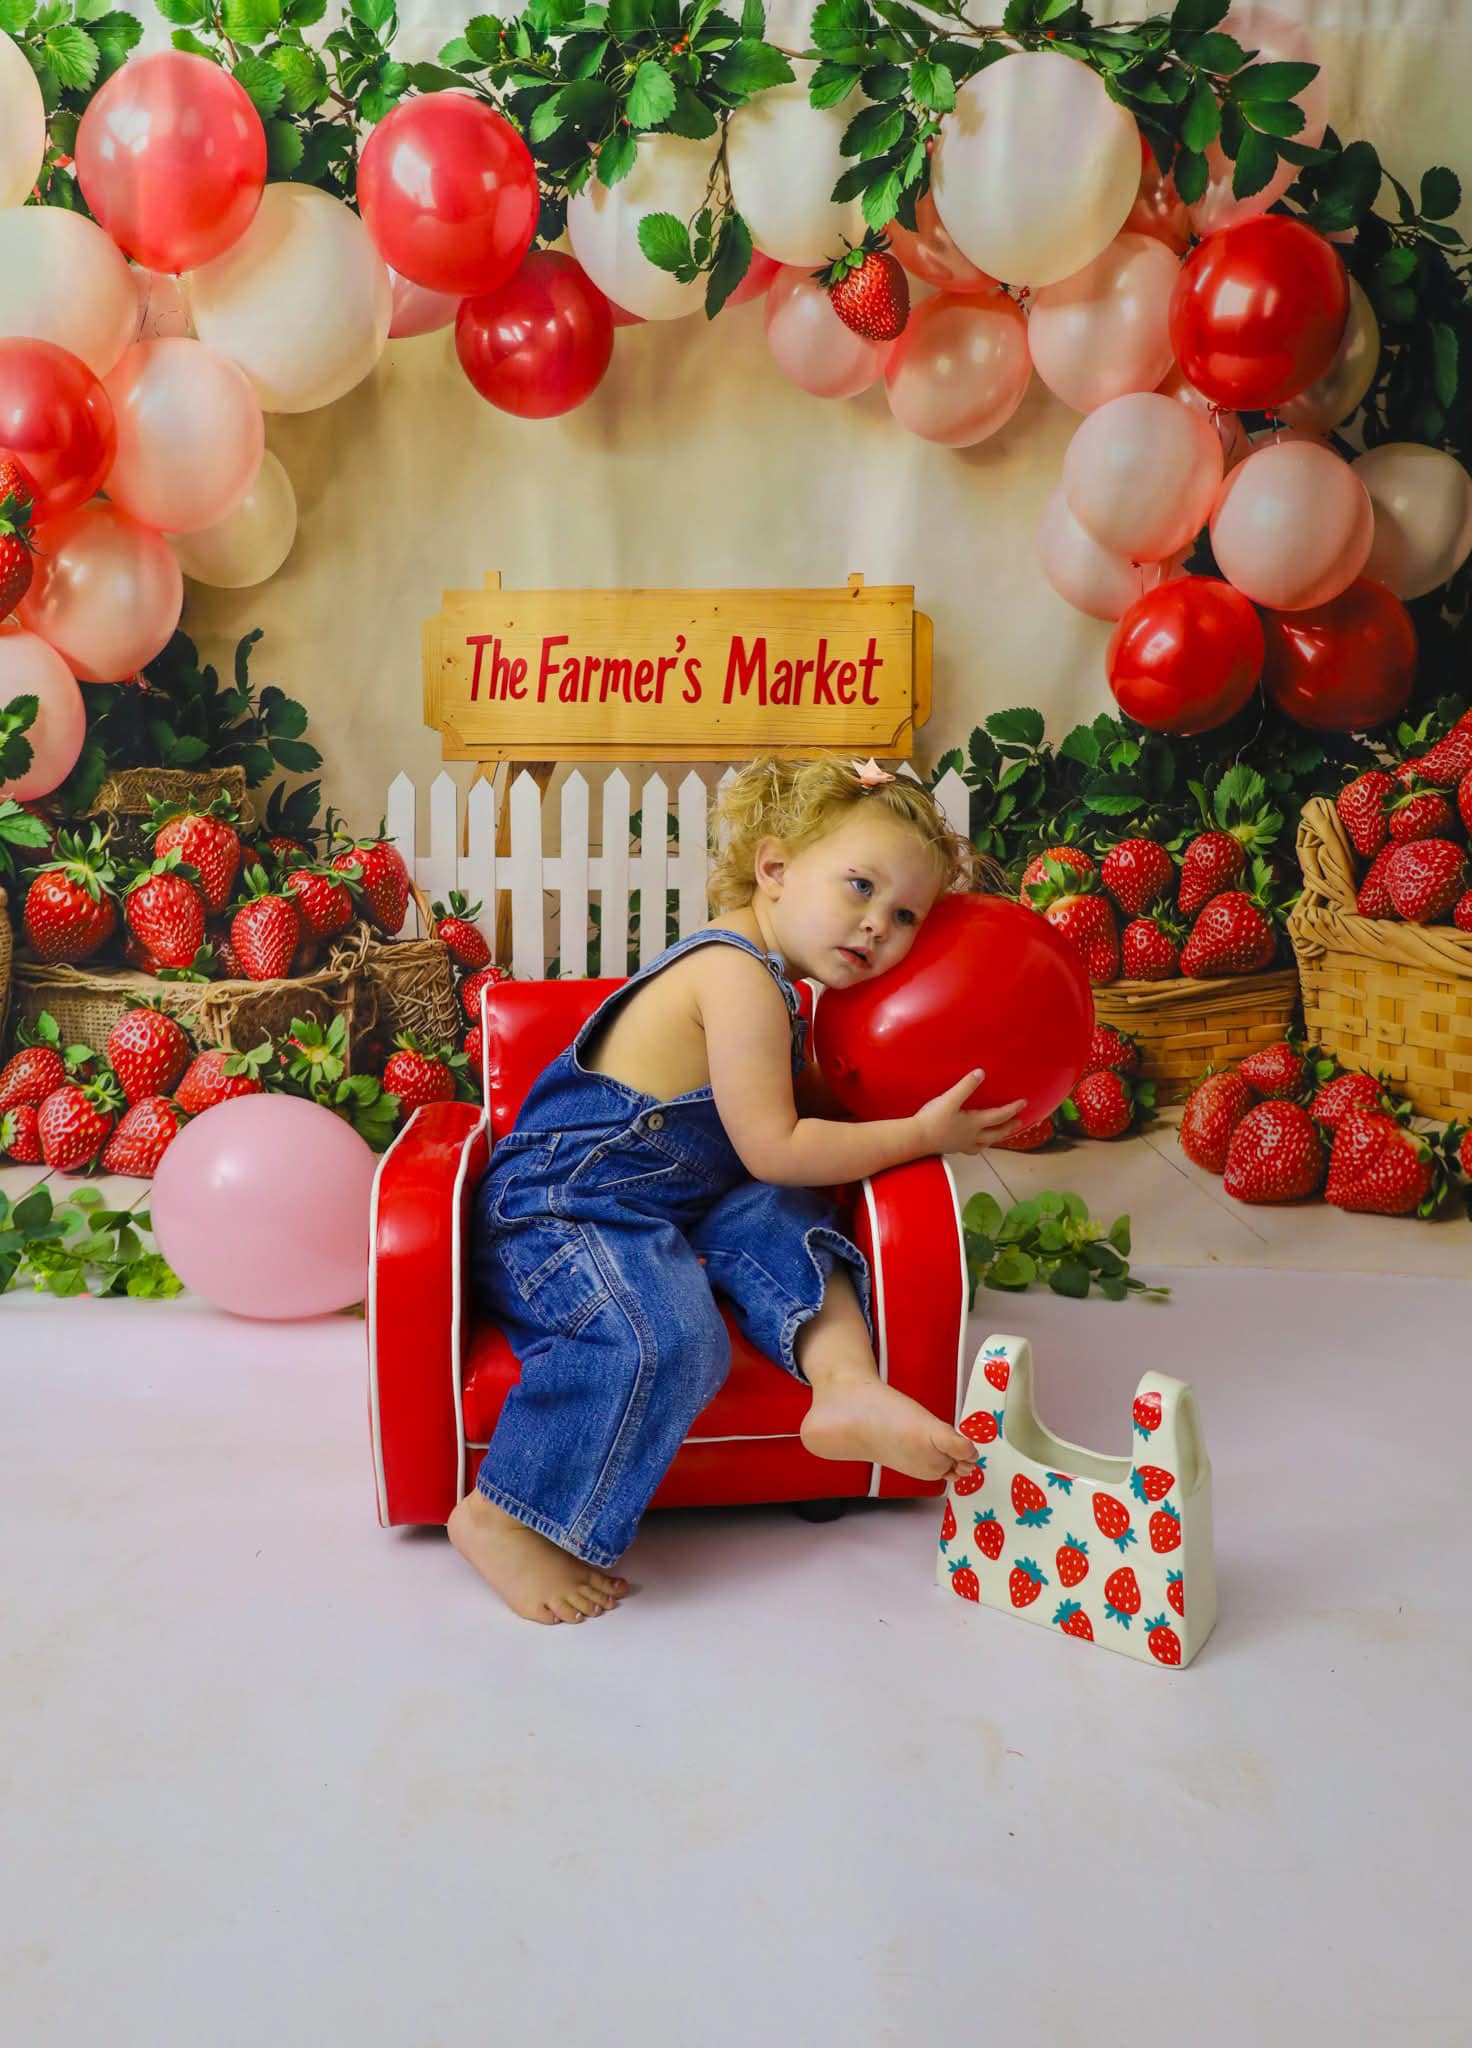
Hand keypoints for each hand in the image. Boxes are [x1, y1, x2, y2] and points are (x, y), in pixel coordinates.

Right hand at [913, 1070, 1029, 1157]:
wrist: (916, 1138)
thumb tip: (981, 1073)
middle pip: (997, 1133)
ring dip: (996, 1138)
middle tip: (1019, 1121)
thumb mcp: (950, 1099)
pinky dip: (979, 1146)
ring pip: (985, 1143)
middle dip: (1009, 1126)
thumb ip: (966, 1086)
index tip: (1024, 1103)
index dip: (1013, 1109)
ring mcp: (963, 1144)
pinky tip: (974, 1143)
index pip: (999, 1116)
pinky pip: (972, 1149)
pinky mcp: (952, 1148)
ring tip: (1000, 1135)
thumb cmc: (932, 1119)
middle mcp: (972, 1136)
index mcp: (974, 1123)